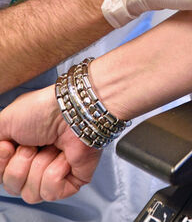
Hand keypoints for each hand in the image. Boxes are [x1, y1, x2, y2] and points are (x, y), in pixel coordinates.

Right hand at [0, 86, 99, 203]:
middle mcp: (36, 164)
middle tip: (34, 144)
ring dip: (39, 166)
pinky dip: (55, 172)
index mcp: (20, 151)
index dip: (3, 163)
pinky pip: (51, 193)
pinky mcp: (72, 181)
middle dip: (21, 164)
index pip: (2, 176)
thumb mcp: (5, 121)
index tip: (9, 146)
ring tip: (51, 147)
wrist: (72, 109)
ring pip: (30, 194)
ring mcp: (54, 174)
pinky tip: (63, 156)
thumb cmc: (43, 109)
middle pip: (13, 187)